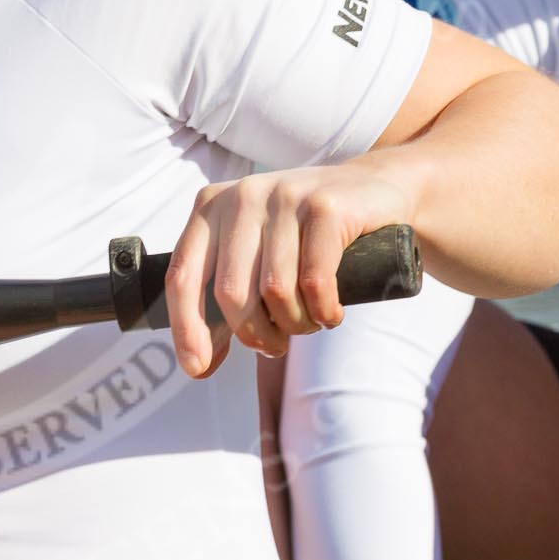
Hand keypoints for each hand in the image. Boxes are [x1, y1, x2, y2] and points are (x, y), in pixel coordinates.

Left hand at [164, 163, 413, 377]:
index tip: (197, 369)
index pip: (182, 275)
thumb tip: (198, 362)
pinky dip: (323, 312)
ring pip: (275, 292)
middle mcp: (242, 196)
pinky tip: (331, 314)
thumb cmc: (306, 236)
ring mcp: (285, 197)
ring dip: (295, 326)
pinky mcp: (326, 207)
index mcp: (211, 207)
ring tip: (309, 322)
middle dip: (255, 335)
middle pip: (231, 293)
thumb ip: (227, 298)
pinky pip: (315, 283)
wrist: (376, 190)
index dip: (186, 329)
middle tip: (277, 344)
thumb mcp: (257, 255)